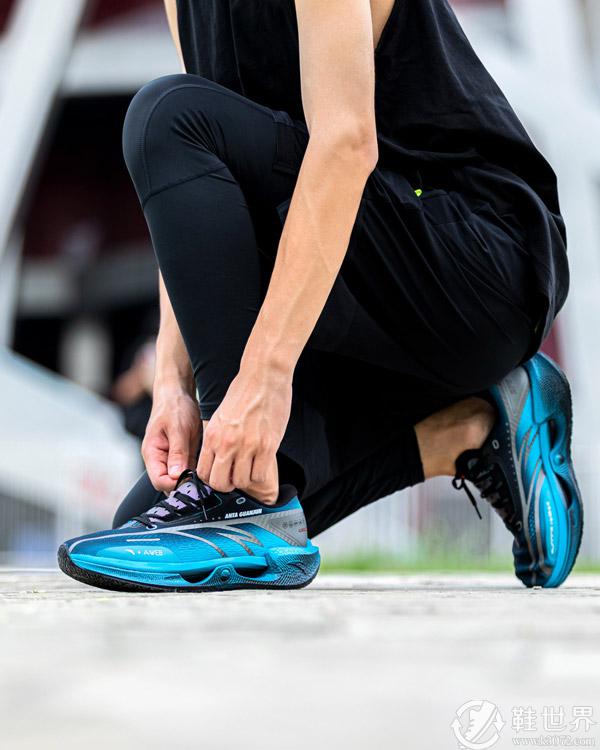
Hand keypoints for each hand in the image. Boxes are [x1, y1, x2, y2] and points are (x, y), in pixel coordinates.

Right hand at [142, 385, 200, 492]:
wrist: (178, 393)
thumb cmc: (175, 406)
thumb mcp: (178, 428)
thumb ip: (177, 453)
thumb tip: (176, 476)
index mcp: (152, 454)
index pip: (159, 481)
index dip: (175, 484)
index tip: (192, 479)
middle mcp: (159, 459)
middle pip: (169, 484)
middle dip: (185, 483)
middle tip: (202, 476)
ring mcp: (170, 458)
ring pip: (179, 479)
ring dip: (192, 478)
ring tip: (205, 469)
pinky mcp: (181, 455)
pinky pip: (187, 470)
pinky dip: (195, 471)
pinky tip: (205, 464)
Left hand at [197, 366, 291, 503]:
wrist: (263, 375)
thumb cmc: (243, 392)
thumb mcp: (220, 416)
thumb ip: (216, 438)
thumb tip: (216, 458)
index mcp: (212, 436)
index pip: (203, 473)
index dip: (212, 479)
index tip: (220, 476)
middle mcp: (227, 444)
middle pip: (220, 483)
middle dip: (227, 485)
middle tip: (235, 477)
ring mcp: (248, 446)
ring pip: (241, 482)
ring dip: (246, 479)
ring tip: (250, 468)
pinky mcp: (267, 446)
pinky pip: (260, 475)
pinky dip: (260, 474)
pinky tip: (261, 464)